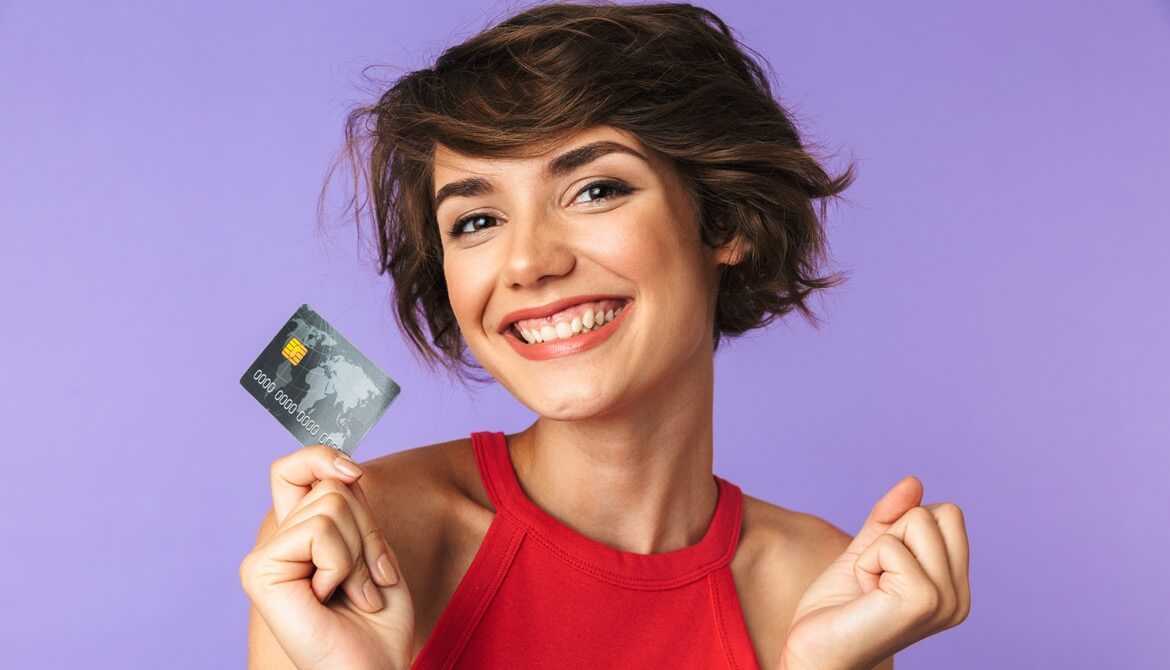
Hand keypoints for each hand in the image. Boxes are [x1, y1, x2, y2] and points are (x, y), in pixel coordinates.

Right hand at [239, 445, 414, 669]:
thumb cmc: (378, 623)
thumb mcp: (373, 550)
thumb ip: (351, 508)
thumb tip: (342, 471)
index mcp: (301, 534)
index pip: (296, 469)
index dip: (322, 457)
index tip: (354, 473)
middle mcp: (278, 542)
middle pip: (330, 487)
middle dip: (368, 531)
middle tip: (367, 581)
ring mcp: (265, 556)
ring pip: (331, 505)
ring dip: (360, 553)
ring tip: (353, 594)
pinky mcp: (258, 570)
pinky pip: (318, 531)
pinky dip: (342, 564)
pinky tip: (331, 598)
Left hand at [779, 476, 970, 669]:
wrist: (815, 654)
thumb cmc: (839, 609)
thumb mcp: (867, 551)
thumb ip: (890, 518)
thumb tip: (914, 480)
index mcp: (955, 587)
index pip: (947, 514)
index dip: (903, 528)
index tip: (883, 568)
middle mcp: (958, 597)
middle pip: (937, 512)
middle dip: (893, 534)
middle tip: (876, 577)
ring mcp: (945, 601)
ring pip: (917, 521)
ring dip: (876, 550)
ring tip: (870, 588)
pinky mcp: (923, 600)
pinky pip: (890, 545)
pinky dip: (866, 563)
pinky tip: (865, 596)